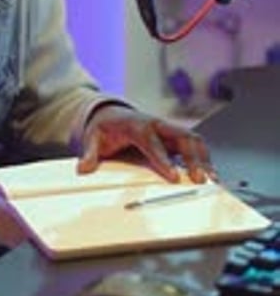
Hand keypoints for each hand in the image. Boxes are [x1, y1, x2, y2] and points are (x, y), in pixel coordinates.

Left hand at [77, 104, 215, 183]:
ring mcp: (168, 130)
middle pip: (182, 137)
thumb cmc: (106, 128)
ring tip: (211, 179)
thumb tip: (83, 168)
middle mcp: (157, 125)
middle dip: (193, 158)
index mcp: (137, 125)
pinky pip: (194, 146)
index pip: (153, 141)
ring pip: (192, 140)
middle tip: (199, 179)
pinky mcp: (174, 138)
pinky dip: (204, 159)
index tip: (174, 176)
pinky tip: (210, 175)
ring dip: (203, 158)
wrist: (111, 115)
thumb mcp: (93, 138)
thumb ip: (90, 153)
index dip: (164, 159)